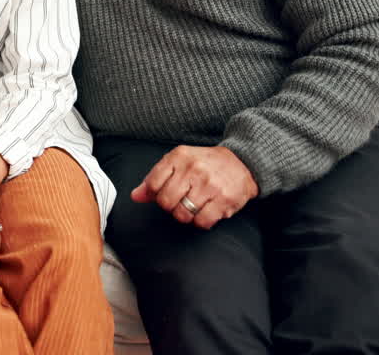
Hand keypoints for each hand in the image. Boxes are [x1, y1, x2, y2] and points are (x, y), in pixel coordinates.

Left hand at [131, 145, 258, 229]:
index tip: (164, 193)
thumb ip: (155, 178)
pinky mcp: (224, 200)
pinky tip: (205, 211)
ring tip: (193, 206)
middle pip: (166, 201)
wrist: (243, 162)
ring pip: (182, 214)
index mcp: (178, 157)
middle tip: (180, 201)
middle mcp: (194, 169)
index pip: (153, 184)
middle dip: (170, 207)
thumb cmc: (205, 164)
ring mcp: (209, 185)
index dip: (155, 194)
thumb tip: (136, 196)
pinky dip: (201, 222)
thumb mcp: (177, 163)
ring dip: (185, 215)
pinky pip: (202, 222)